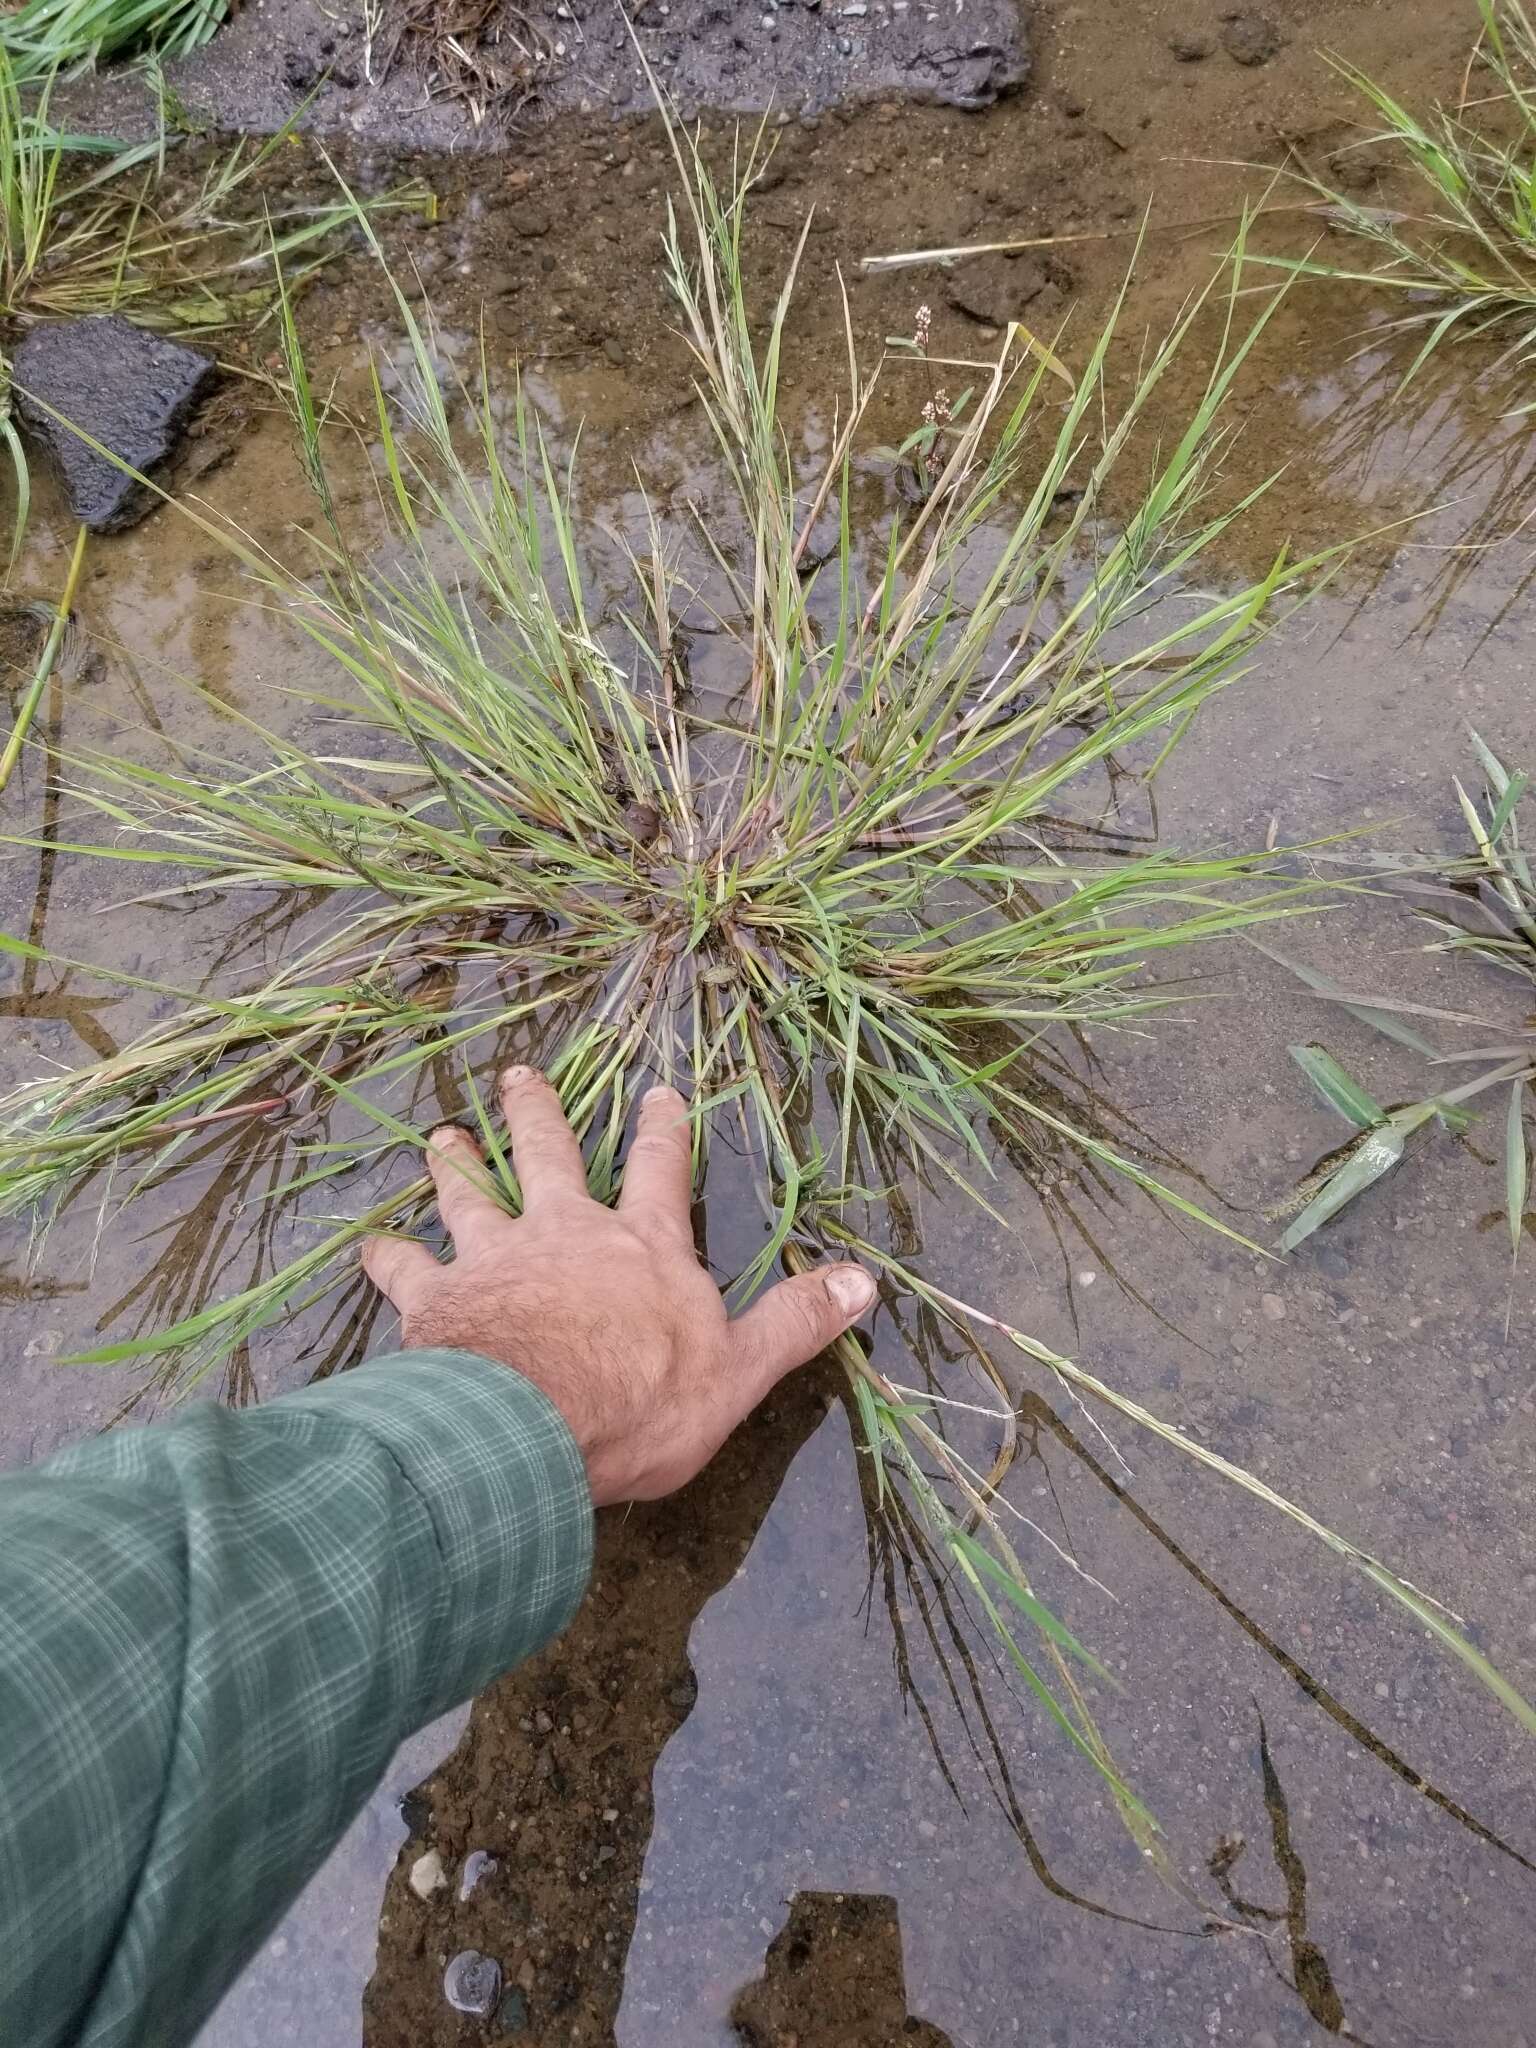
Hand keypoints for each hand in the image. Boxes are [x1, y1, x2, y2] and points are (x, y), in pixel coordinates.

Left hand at [361, 1066, 876, 1505]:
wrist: (532, 1427)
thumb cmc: (644, 1401)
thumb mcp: (741, 1369)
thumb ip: (796, 1322)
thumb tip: (867, 1281)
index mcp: (643, 1249)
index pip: (658, 1173)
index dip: (660, 1132)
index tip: (657, 1090)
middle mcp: (566, 1236)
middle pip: (549, 1159)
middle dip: (536, 1115)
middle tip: (516, 1075)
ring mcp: (496, 1262)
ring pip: (471, 1197)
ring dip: (454, 1166)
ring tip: (439, 1136)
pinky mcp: (437, 1302)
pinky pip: (405, 1272)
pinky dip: (387, 1260)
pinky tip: (367, 1249)